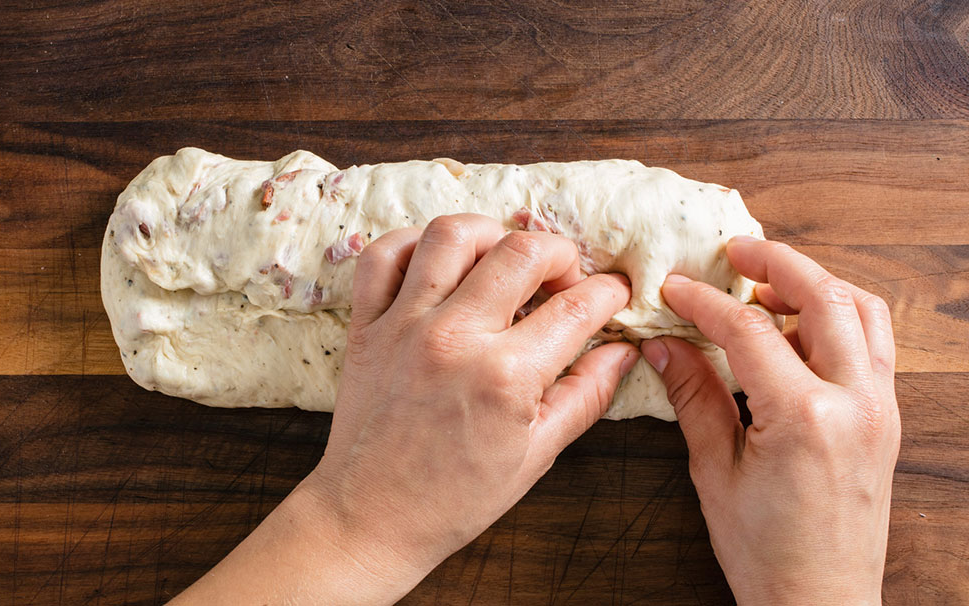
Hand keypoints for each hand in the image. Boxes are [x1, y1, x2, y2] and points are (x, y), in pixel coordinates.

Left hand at [171, 213, 637, 604]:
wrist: (371, 517)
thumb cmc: (457, 496)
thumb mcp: (537, 453)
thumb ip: (586, 395)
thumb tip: (623, 350)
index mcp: (506, 376)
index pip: (577, 306)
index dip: (609, 292)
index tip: (613, 292)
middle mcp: (455, 337)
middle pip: (522, 251)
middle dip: (560, 253)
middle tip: (564, 278)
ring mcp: (404, 325)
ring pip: (451, 234)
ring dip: (491, 235)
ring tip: (503, 261)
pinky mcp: (367, 325)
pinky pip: (382, 255)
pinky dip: (414, 244)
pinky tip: (440, 264)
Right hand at [639, 237, 899, 605]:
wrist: (820, 602)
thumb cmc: (764, 550)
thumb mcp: (713, 470)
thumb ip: (692, 396)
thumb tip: (664, 345)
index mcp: (805, 417)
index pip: (749, 330)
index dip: (705, 301)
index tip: (674, 288)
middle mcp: (855, 403)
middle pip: (825, 297)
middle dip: (777, 262)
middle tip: (735, 251)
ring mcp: (879, 409)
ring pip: (864, 311)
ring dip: (817, 284)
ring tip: (769, 285)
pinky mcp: (885, 419)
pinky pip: (874, 344)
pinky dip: (841, 317)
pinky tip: (799, 329)